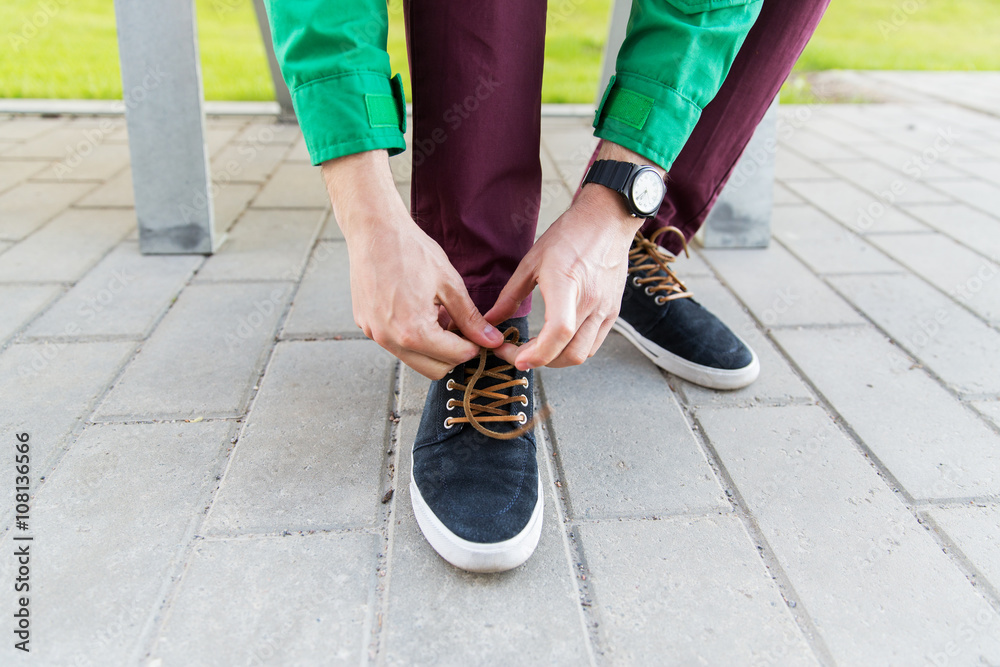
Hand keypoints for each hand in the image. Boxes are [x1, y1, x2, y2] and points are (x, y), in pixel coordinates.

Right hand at [323, 150, 503, 378]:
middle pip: (435, 370)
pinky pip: (395, 345)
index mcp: (414, 332)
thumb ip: (470, 318)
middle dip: (453, 353)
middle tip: (460, 327)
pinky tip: (417, 310)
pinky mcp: (366, 325)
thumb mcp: (450, 284)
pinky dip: (412, 337)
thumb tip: (491, 342)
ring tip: (438, 315)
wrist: (374, 229)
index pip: (456, 357)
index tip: (477, 331)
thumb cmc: (412, 251)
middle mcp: (390, 340)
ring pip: (414, 360)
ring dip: (432, 347)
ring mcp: (374, 334)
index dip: (473, 346)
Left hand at [486, 141, 663, 369]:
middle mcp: (590, 301)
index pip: (558, 332)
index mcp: (566, 284)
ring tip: (537, 350)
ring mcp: (605, 309)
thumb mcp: (531, 262)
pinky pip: (594, 344)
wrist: (607, 221)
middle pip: (569, 353)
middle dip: (539, 362)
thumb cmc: (569, 236)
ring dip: (556, 360)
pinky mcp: (613, 312)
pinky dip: (573, 350)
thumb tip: (491, 320)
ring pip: (582, 354)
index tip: (515, 356)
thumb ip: (510, 295)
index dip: (536, 353)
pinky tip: (557, 341)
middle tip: (517, 353)